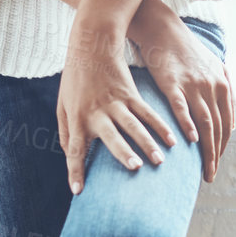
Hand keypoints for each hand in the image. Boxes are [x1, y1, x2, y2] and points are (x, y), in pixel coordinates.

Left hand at [57, 22, 176, 193]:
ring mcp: (116, 103)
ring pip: (135, 125)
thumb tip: (68, 154)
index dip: (75, 170)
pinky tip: (172, 141)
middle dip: (123, 153)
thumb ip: (65, 131)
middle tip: (135, 168)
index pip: (75, 149)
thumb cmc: (74, 79)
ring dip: (148, 143)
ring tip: (160, 161)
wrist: (91, 45)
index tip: (78, 191)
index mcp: (77, 118)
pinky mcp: (131, 95)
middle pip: (111, 136)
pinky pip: (148, 113)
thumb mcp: (62, 104)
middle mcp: (98, 112)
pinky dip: (161, 127)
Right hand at [130, 4, 234, 183]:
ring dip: (206, 150)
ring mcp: (194, 85)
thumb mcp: (214, 67)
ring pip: (205, 124)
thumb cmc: (186, 50)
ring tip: (203, 170)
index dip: (222, 147)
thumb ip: (226, 91)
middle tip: (211, 175)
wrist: (163, 29)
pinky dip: (188, 125)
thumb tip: (231, 119)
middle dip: (216, 155)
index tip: (216, 163)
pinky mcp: (174, 83)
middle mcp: (212, 87)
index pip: (226, 124)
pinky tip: (190, 141)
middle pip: (218, 129)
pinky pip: (183, 108)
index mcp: (222, 86)